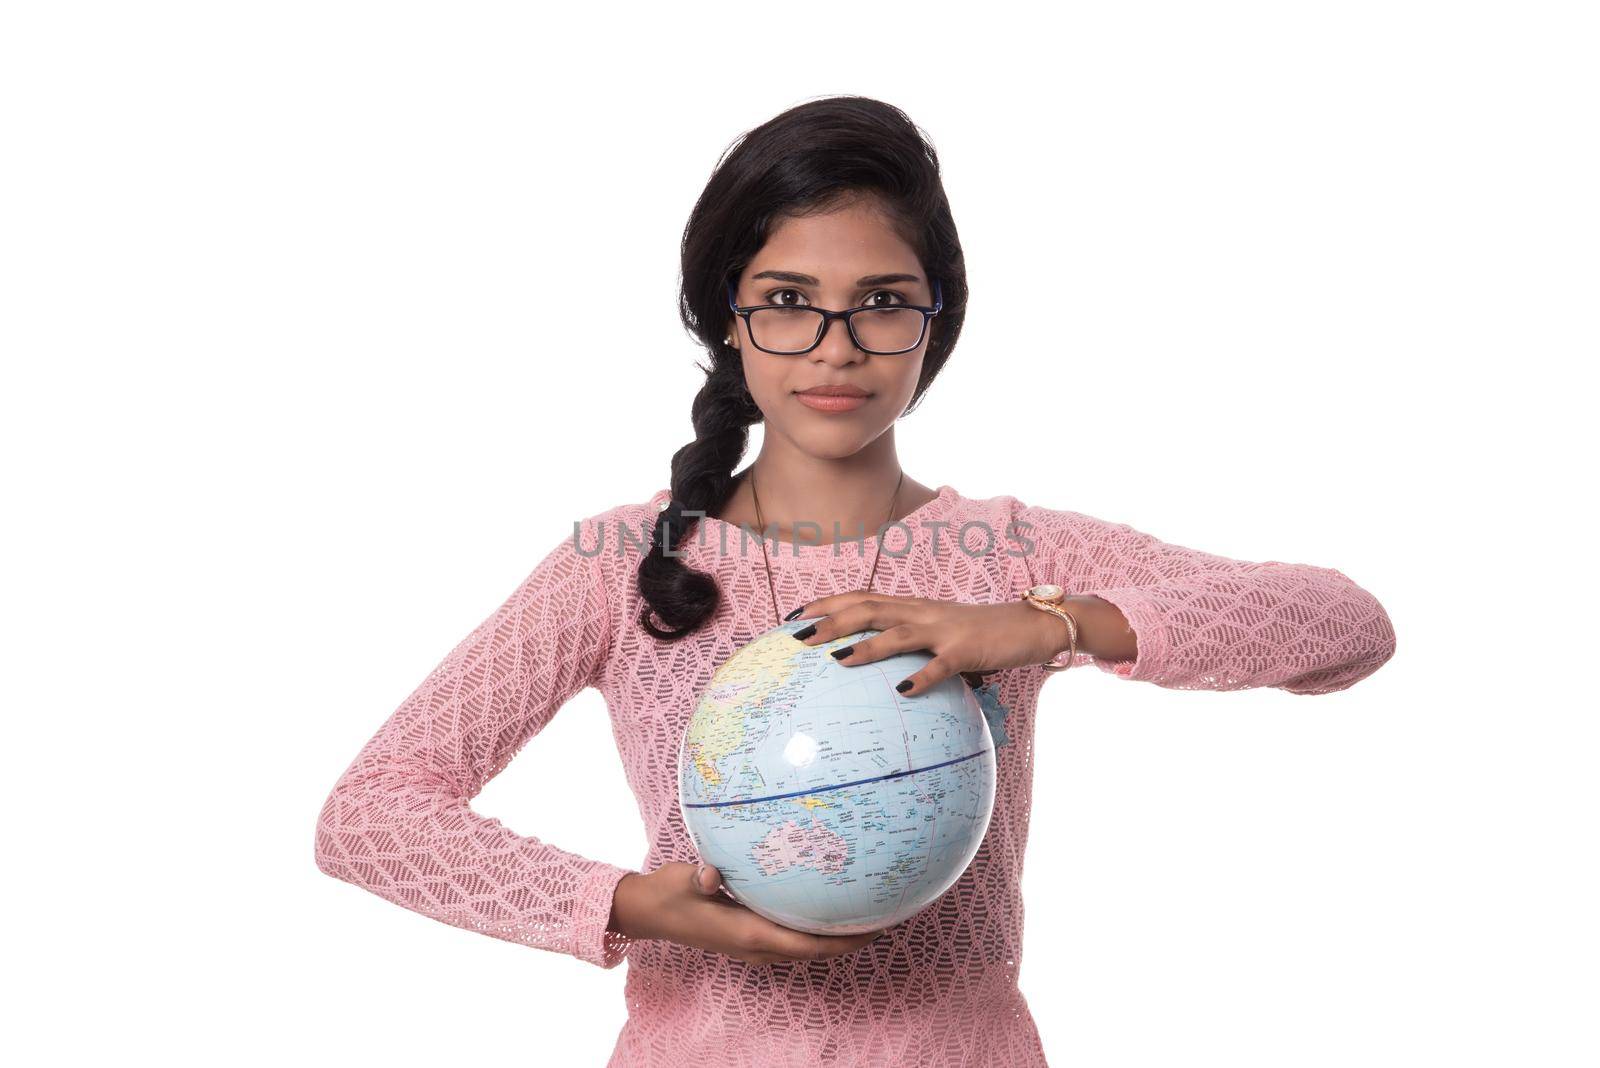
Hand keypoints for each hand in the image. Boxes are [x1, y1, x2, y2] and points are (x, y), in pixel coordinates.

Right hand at [609, 863, 887, 964]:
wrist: (650, 911)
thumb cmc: (670, 894)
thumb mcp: (684, 882)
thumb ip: (700, 877)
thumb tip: (709, 873)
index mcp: (750, 936)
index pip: (809, 945)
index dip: (844, 940)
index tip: (876, 928)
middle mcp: (758, 947)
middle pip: (818, 949)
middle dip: (852, 938)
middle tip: (889, 914)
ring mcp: (755, 945)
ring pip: (808, 945)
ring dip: (837, 935)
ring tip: (869, 912)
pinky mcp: (751, 936)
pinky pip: (794, 935)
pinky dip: (817, 927)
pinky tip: (828, 904)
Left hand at [789, 591, 1076, 696]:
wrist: (1031, 625)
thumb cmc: (984, 636)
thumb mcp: (942, 637)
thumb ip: (913, 646)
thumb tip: (882, 670)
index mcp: (914, 608)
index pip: (863, 598)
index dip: (828, 603)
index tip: (794, 615)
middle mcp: (923, 613)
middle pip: (869, 609)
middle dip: (832, 621)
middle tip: (798, 636)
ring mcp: (944, 631)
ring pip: (897, 633)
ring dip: (866, 647)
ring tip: (837, 660)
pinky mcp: (967, 651)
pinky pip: (940, 666)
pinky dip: (920, 677)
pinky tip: (902, 692)